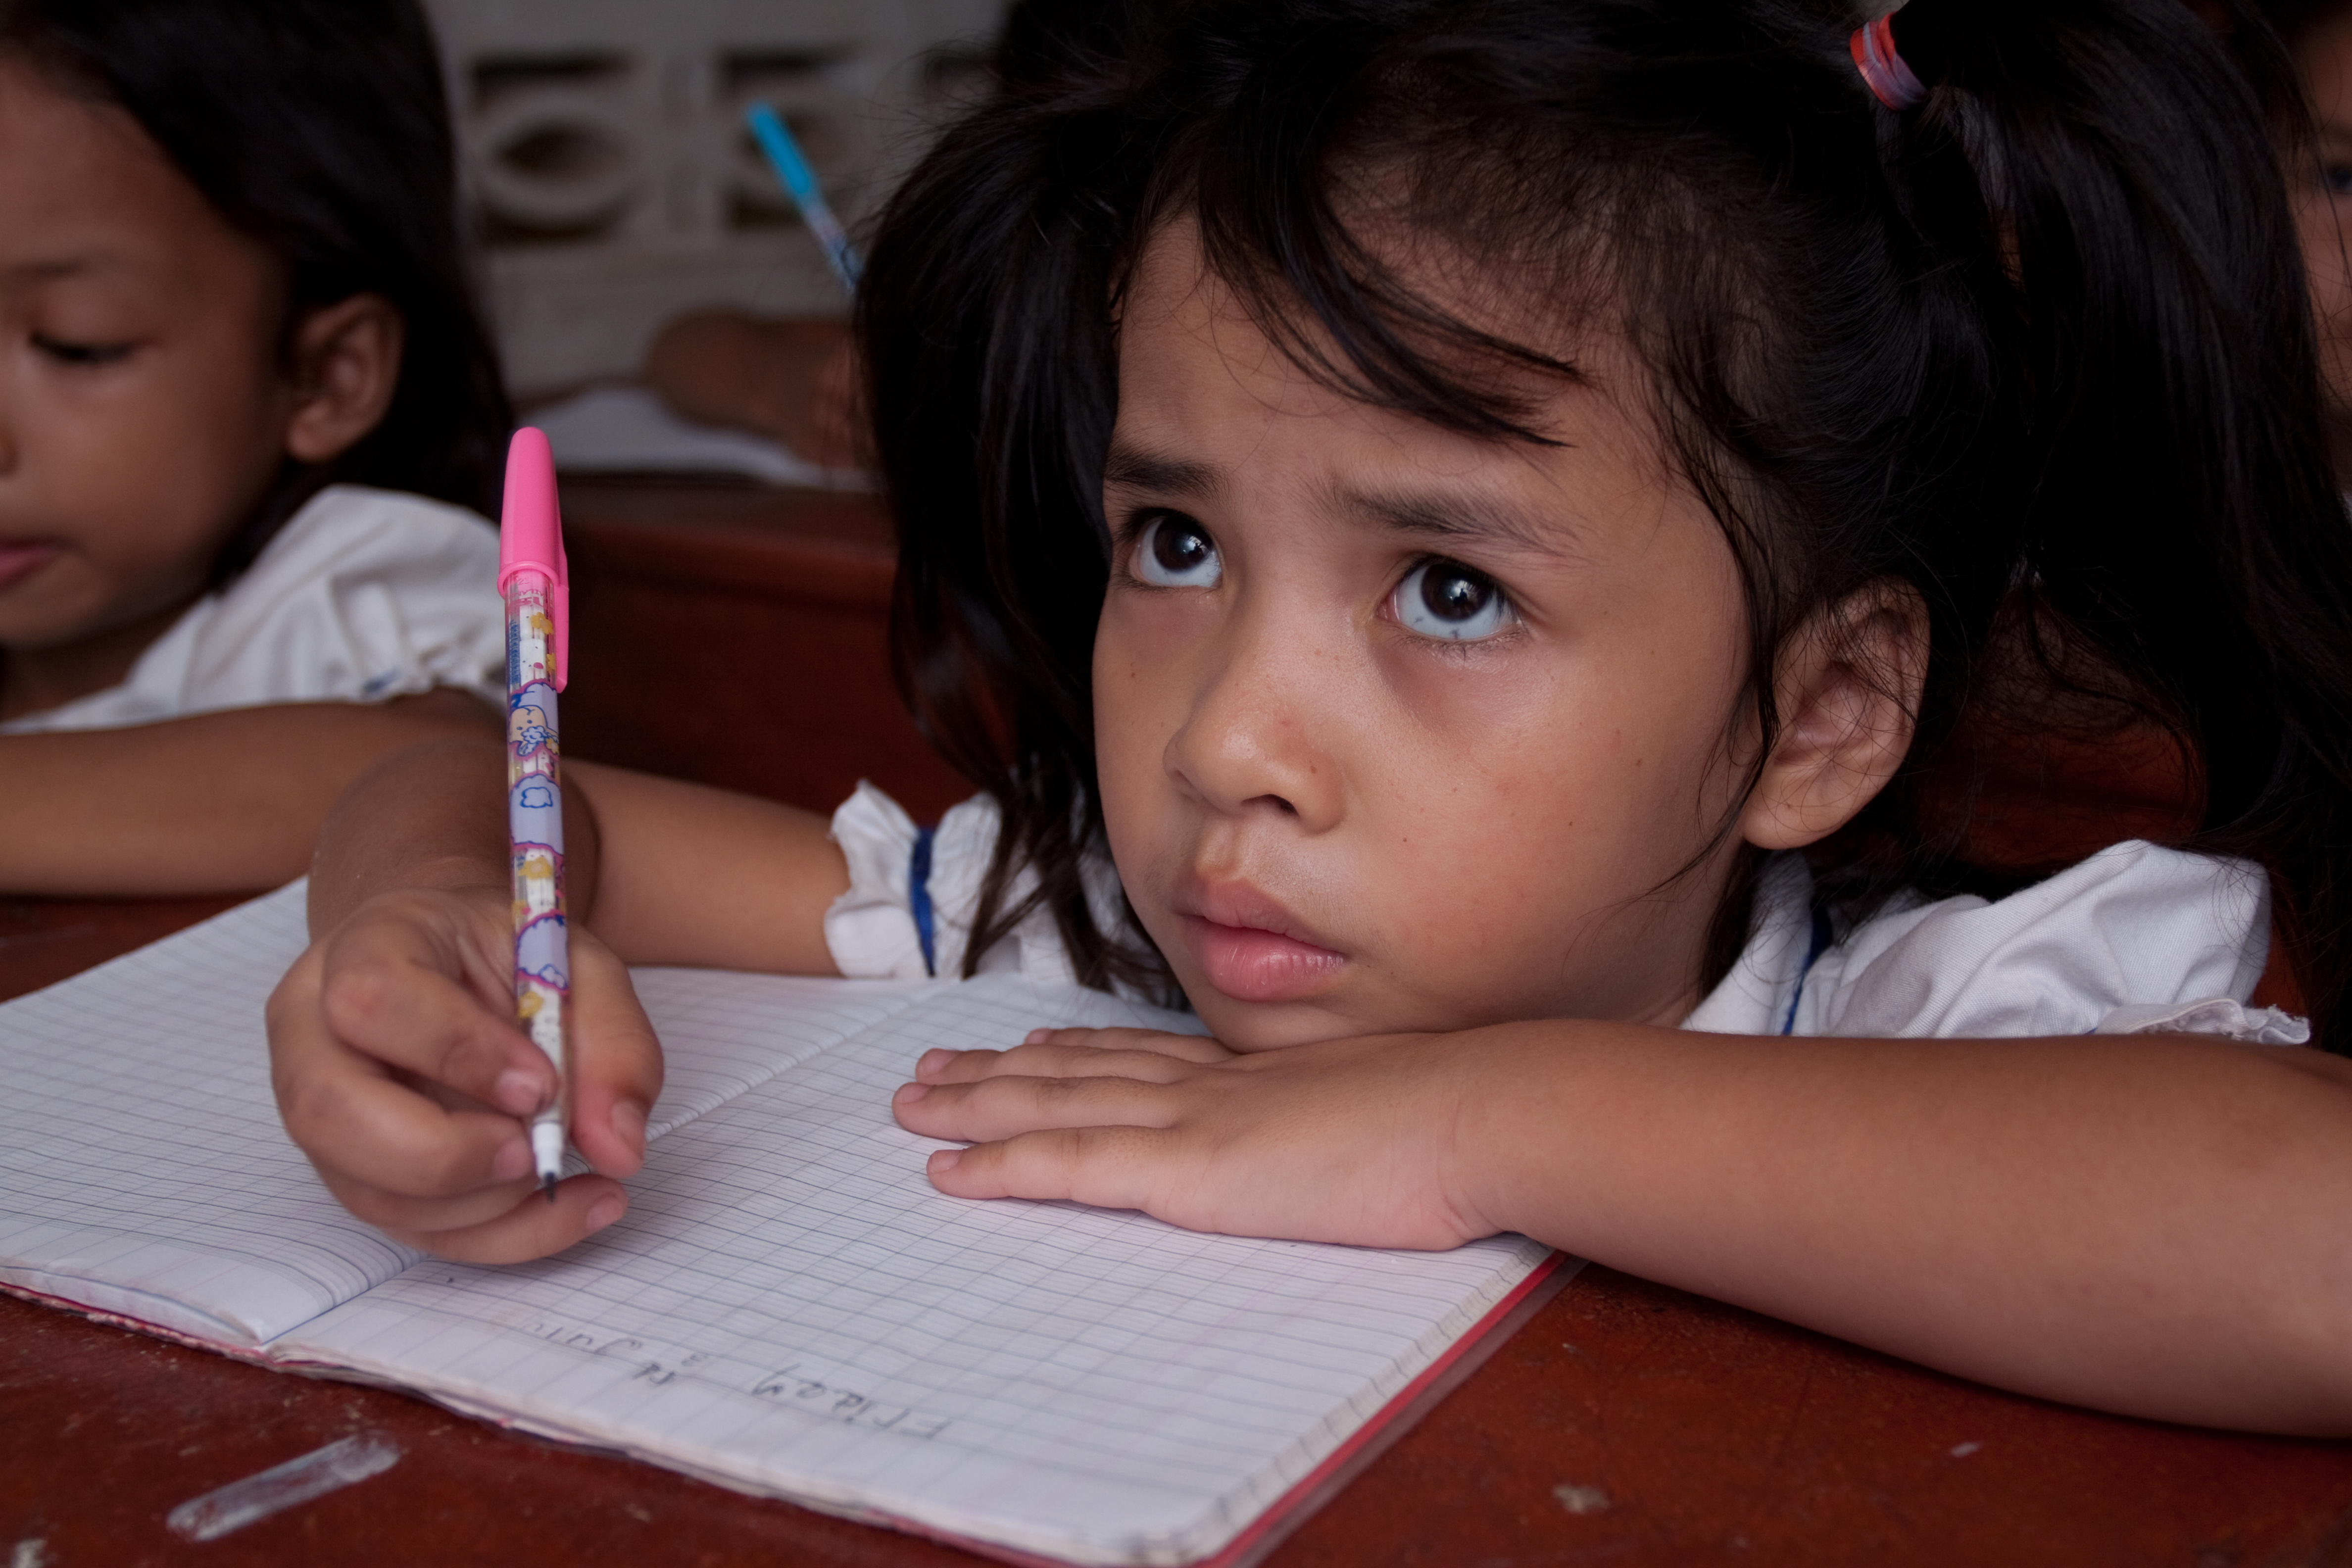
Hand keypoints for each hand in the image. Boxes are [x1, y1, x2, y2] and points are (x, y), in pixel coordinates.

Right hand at [267, 885, 662, 1260]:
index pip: (372, 1000)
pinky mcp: (356, 1173)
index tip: (539, 1084)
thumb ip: (612, 1044)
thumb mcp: (581, 968)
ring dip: (483, 1206)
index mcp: (364, 948)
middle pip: (329, 1112)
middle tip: (536, 1152)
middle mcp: (314, 1033)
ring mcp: (319, 1112)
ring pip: (367, 1191)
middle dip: (445, 1155)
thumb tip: (619, 1148)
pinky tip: (573, 1205)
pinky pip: (412, 1230)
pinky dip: (503, 1234)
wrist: (464, 967)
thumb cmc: (510, 957)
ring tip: (564, 1172)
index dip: (459, 1052)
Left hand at [889, 1026, 1495, 1249]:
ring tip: (914, 1105)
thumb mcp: (1395, 1111)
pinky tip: (949, 1174)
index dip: (1080, 1047)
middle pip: (1080, 1070)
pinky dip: (1001, 1167)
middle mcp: (1210, 1087)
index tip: (1031, 1039)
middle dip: (1000, 1071)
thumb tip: (1362, 1137)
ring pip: (1054, 1106)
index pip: (1148, 1056)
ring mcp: (1192, 1124)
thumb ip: (1352, 1121)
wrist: (1480, 1110)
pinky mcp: (1187, 1173)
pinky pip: (1069, 1166)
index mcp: (1259, 1076)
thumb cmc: (1462, 1121)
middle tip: (934, 1068)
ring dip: (976, 1107)